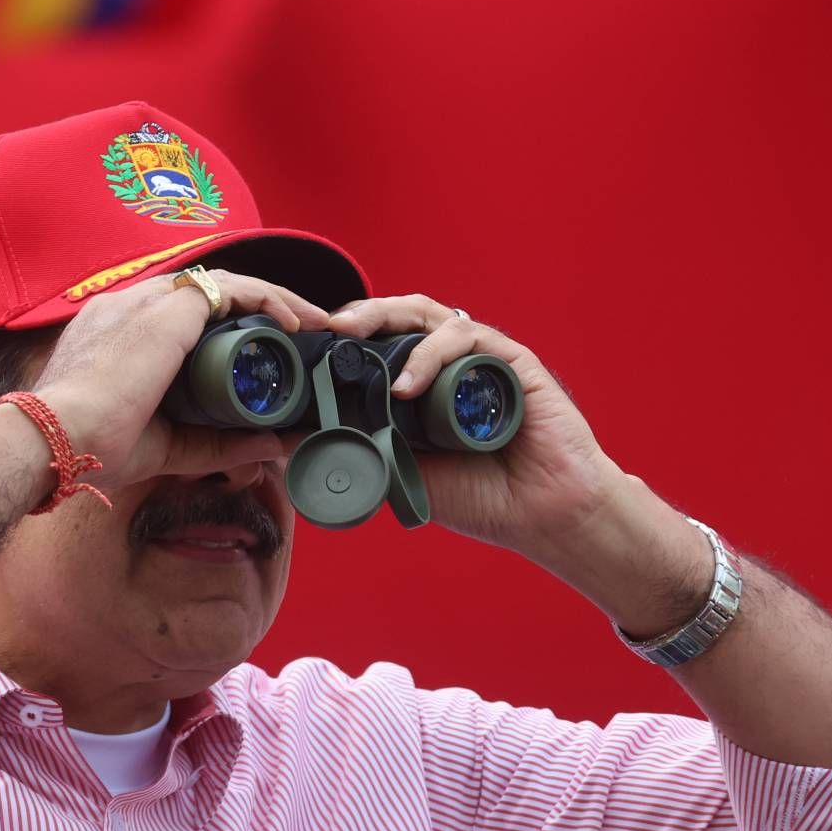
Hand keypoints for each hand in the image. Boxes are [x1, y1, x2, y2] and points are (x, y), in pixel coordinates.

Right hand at [31, 268, 331, 493]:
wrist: (57, 439)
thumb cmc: (93, 448)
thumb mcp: (172, 447)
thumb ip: (220, 444)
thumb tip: (273, 446)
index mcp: (122, 333)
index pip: (187, 316)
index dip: (232, 327)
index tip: (269, 350)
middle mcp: (133, 306)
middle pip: (211, 294)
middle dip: (263, 310)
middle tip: (303, 333)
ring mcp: (148, 301)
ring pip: (227, 284)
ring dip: (275, 301)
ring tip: (310, 324)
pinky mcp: (167, 308)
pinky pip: (231, 289)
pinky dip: (268, 300)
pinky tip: (294, 322)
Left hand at [323, 295, 621, 554]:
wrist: (543, 515)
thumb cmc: (483, 498)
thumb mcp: (401, 474)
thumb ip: (356, 451)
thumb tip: (288, 439)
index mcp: (426, 387)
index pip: (382, 343)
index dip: (348, 338)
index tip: (309, 347)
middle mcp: (452, 366)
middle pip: (401, 318)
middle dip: (360, 315)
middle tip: (327, 329)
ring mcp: (481, 360)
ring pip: (428, 317)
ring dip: (386, 322)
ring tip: (353, 340)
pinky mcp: (512, 362)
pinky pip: (466, 338)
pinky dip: (430, 355)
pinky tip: (407, 385)